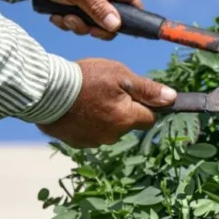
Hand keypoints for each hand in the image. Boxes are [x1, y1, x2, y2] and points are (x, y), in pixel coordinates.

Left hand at [21, 0, 140, 40]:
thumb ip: (97, 7)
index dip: (132, 16)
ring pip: (94, 21)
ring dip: (78, 25)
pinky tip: (55, 16)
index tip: (123, 31)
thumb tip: (116, 26)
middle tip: (81, 26)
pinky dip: (67, 22)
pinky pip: (79, 20)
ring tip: (62, 18)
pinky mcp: (74, 3)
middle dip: (95, 25)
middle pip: (112, 16)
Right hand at [37, 58, 176, 147]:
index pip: (149, 118)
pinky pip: (89, 133)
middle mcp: (113, 135)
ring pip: (109, 129)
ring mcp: (93, 141)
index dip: (144, 104)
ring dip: (104, 117)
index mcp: (127, 119)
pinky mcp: (76, 142)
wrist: (46, 91)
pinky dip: (87, 122)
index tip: (133, 93)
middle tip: (106, 91)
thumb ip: (147, 89)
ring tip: (88, 98)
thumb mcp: (120, 76)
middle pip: (128, 124)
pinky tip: (77, 108)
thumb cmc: (86, 79)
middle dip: (123, 110)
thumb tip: (172, 98)